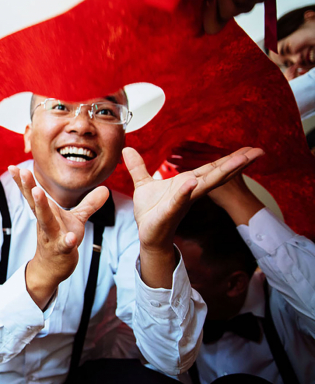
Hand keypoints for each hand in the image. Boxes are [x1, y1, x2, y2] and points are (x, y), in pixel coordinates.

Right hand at [9, 166, 108, 306]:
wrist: (52, 269)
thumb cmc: (61, 240)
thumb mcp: (75, 221)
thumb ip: (88, 205)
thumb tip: (105, 189)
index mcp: (46, 214)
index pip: (33, 195)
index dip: (23, 182)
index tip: (13, 166)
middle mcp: (45, 223)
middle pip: (36, 204)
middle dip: (28, 187)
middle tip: (22, 172)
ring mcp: (52, 237)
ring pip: (46, 221)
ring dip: (41, 206)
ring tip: (37, 191)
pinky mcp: (62, 251)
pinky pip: (64, 245)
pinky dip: (67, 241)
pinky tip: (70, 237)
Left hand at [123, 146, 263, 249]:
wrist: (146, 234)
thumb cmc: (150, 211)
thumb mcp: (143, 184)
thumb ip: (138, 167)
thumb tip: (128, 149)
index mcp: (187, 182)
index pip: (212, 167)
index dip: (230, 158)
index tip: (250, 150)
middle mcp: (190, 191)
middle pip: (217, 174)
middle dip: (236, 163)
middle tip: (256, 152)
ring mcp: (182, 201)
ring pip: (205, 184)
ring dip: (221, 173)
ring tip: (238, 162)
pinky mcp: (170, 212)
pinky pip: (178, 200)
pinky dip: (185, 191)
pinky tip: (192, 183)